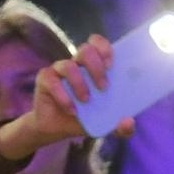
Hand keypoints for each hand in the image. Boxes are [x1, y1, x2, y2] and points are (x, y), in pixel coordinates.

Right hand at [0, 36, 131, 158]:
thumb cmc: (84, 118)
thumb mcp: (105, 124)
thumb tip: (129, 122)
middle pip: (85, 50)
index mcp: (92, 66)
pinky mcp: (44, 79)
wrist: (56, 129)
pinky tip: (71, 110)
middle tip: (103, 88)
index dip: (104, 49)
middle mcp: (76, 64)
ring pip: (68, 65)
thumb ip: (121, 126)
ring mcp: (59, 70)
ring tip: (85, 101)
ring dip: (80, 84)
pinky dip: (63, 96)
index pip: (97, 44)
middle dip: (96, 67)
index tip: (111, 66)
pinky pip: (52, 81)